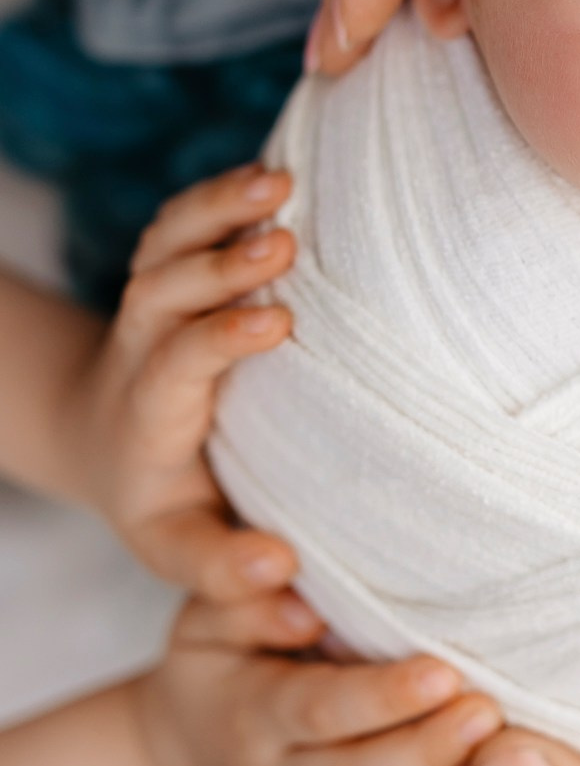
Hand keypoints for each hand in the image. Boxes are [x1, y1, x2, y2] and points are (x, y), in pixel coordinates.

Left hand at [64, 163, 301, 598]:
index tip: (276, 324)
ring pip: (166, 241)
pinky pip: (183, 221)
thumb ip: (222, 570)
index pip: (175, 362)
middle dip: (216, 264)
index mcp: (151, 411)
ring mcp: (155, 299)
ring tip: (280, 186)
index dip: (218, 338)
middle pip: (161, 288)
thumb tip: (286, 587)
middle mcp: (144, 344)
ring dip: (217, 208)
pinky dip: (220, 194)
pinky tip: (277, 178)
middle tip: (280, 245)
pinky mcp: (174, 269)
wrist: (107, 437)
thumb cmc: (163, 500)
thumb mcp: (176, 547)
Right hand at [135, 593, 502, 765]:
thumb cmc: (225, 657)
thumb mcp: (208, 614)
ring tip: (507, 751)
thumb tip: (282, 565)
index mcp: (253, 714)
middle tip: (489, 710)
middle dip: (426, 751)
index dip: (381, 698)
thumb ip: (235, 590)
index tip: (442, 672)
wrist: (199, 747)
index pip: (317, 710)